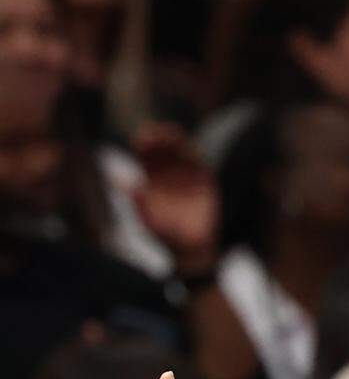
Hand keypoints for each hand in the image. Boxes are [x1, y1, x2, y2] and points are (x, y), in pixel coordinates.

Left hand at [131, 123, 219, 274]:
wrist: (192, 247)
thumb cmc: (165, 234)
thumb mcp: (146, 216)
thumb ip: (135, 197)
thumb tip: (115, 180)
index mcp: (151, 179)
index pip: (147, 156)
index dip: (144, 145)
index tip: (142, 138)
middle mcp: (168, 174)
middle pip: (163, 150)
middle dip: (159, 139)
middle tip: (154, 132)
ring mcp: (187, 175)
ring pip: (180, 152)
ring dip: (176, 142)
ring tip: (170, 133)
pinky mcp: (204, 180)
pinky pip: (198, 163)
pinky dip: (194, 154)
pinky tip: (188, 149)